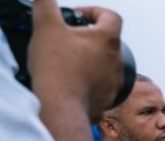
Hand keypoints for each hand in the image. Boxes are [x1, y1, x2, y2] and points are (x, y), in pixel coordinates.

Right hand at [29, 1, 123, 120]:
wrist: (61, 106)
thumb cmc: (56, 66)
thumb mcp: (46, 26)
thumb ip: (46, 4)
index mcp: (108, 40)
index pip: (111, 16)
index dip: (94, 11)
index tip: (78, 16)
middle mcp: (117, 60)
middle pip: (108, 40)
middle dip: (89, 36)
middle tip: (68, 38)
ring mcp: (116, 81)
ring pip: (105, 63)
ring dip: (90, 58)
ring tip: (69, 60)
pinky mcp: (109, 98)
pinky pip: (102, 83)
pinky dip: (90, 78)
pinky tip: (73, 79)